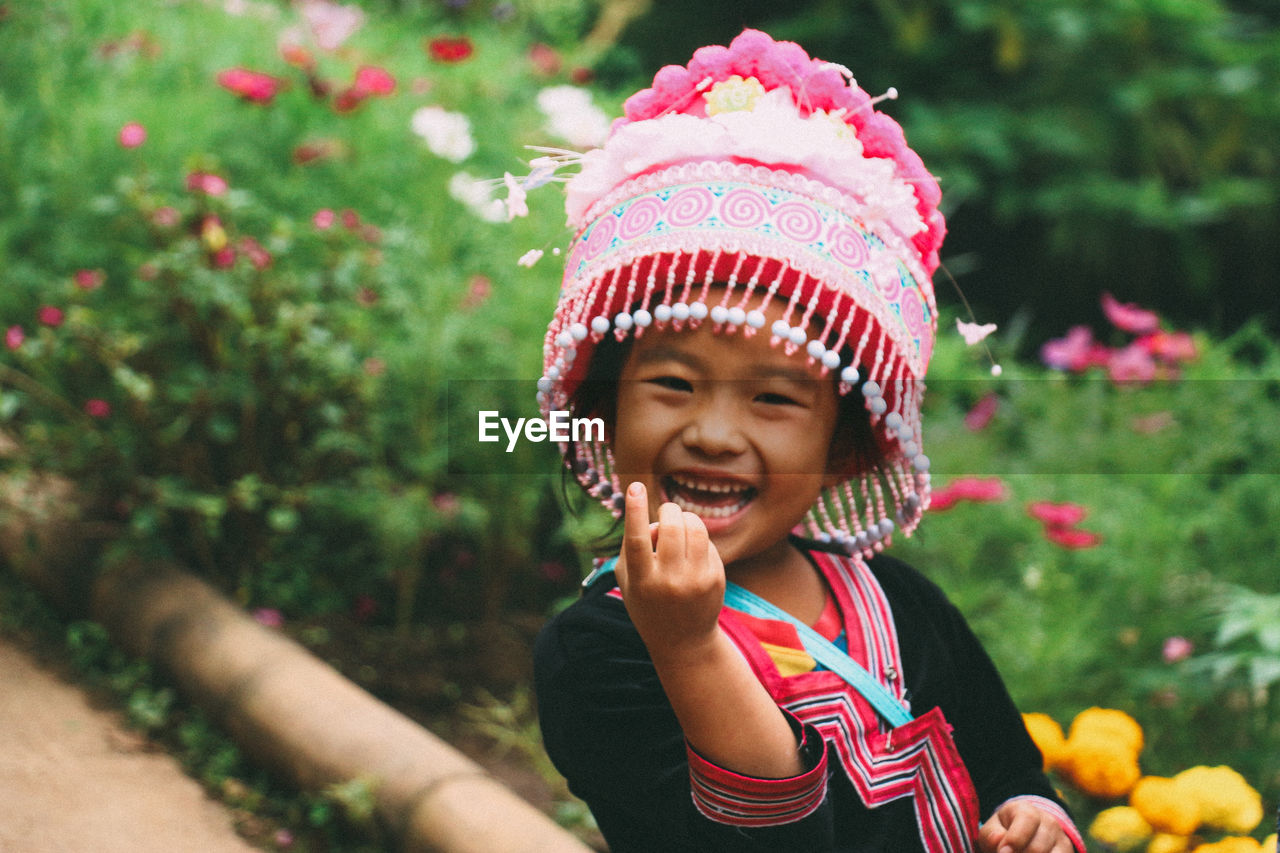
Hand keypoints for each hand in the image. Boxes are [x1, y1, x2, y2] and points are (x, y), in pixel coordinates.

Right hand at [614, 482, 725, 666]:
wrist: (684, 642)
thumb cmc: (648, 603)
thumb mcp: (629, 582)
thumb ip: (631, 548)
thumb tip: (652, 521)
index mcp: (642, 582)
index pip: (637, 541)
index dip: (635, 512)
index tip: (635, 486)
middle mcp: (669, 581)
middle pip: (670, 527)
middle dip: (667, 511)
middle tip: (665, 513)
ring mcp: (696, 580)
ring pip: (694, 527)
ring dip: (684, 518)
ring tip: (678, 526)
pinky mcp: (715, 578)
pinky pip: (706, 541)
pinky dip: (696, 538)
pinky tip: (690, 552)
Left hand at [978, 800, 1073, 852]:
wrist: (1027, 831)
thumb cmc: (1005, 831)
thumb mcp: (994, 828)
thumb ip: (992, 834)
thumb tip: (999, 840)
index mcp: (1026, 810)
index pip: (1027, 820)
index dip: (1015, 839)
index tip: (1003, 852)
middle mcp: (1048, 822)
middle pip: (1037, 847)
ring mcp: (1061, 839)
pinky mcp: (1068, 852)